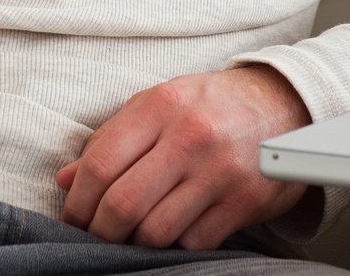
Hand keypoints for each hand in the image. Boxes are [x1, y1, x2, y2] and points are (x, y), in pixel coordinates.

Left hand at [55, 64, 313, 249]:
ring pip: (156, 232)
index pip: (101, 165)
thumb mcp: (158, 104)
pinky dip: (176, 245)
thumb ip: (110, 139)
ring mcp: (220, 171)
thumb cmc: (209, 106)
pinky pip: (193, 242)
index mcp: (161, 106)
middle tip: (97, 237)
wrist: (283, 105)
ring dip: (137, 242)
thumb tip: (65, 179)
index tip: (72, 219)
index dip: (77, 202)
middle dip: (100, 231)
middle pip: (123, 205)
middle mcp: (190, 136)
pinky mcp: (245, 201)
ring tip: (134, 235)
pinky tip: (175, 231)